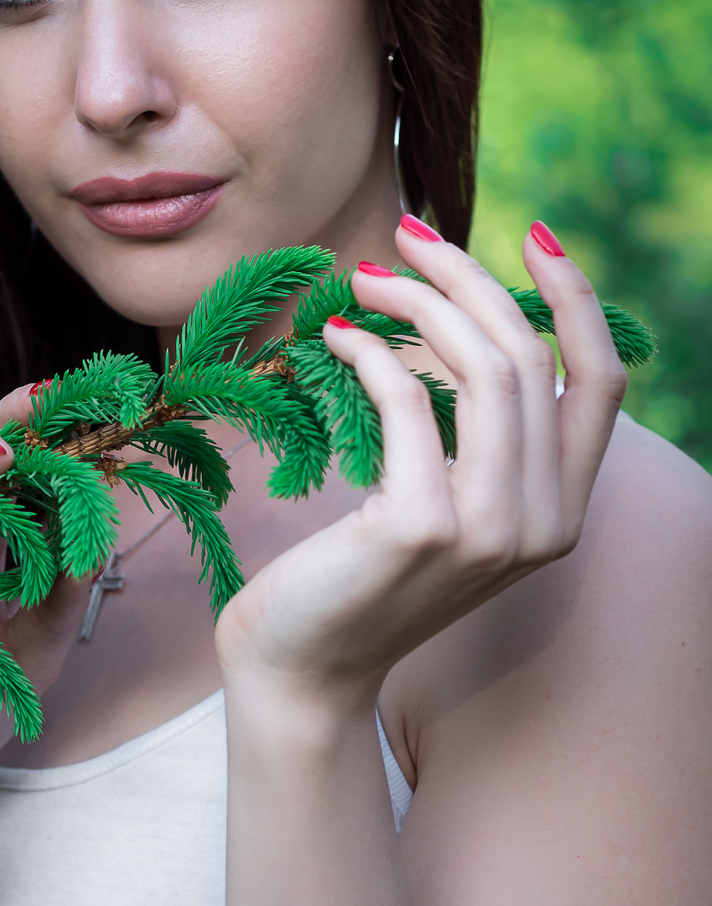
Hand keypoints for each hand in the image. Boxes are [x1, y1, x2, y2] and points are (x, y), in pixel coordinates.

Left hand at [215, 220, 627, 716]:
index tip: (533, 235)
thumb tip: (467, 314)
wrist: (303, 670)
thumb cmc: (360, 574)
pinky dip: (371, 353)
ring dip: (421, 302)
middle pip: (531, 358)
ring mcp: (489, 531)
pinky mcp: (421, 529)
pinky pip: (408, 402)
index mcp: (560, 512)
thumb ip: (478, 437)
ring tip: (365, 279)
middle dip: (468, 278)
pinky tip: (335, 336)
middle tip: (404, 239)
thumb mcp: (446, 503)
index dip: (577, 300)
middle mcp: (543, 524)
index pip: (601, 384)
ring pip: (485, 370)